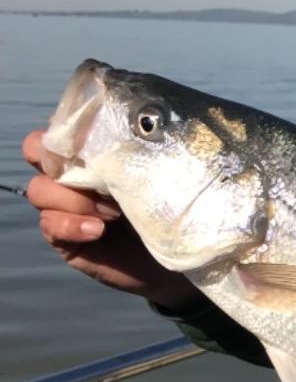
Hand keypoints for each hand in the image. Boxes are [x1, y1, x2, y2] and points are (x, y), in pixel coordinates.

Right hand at [22, 128, 201, 311]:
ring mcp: (63, 205)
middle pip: (36, 149)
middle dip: (55, 157)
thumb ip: (136, 154)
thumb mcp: (155, 175)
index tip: (97, 138)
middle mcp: (71, 173)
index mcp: (91, 150)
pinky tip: (98, 230)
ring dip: (74, 198)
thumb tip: (135, 130)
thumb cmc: (168, 207)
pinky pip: (49, 225)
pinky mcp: (63, 237)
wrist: (173, 256)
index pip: (62, 125)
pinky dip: (71, 225)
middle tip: (91, 172)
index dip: (70, 126)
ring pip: (39, 190)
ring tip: (113, 212)